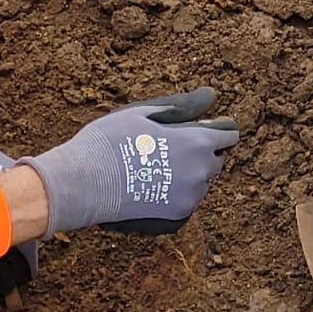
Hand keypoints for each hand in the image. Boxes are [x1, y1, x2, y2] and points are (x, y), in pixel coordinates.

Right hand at [23, 87, 238, 236]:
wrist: (84, 183)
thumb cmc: (109, 141)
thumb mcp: (143, 113)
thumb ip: (182, 106)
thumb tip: (211, 96)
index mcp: (197, 141)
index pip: (228, 135)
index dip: (215, 129)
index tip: (197, 129)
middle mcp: (201, 170)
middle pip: (216, 160)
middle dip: (201, 152)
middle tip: (167, 149)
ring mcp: (191, 195)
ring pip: (201, 181)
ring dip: (188, 174)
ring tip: (155, 168)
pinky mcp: (178, 215)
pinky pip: (187, 199)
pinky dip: (176, 192)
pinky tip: (151, 185)